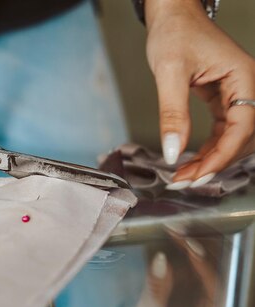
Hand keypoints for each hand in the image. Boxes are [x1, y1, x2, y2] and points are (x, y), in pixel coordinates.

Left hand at [145, 0, 254, 188]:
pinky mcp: (222, 99)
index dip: (222, 155)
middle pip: (241, 137)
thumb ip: (172, 113)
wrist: (172, 16)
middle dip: (215, 162)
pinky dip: (207, 148)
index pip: (243, 125)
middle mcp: (246, 88)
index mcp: (244, 78)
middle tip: (184, 181)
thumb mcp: (169, 72)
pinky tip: (189, 162)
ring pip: (232, 137)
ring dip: (210, 159)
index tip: (198, 174)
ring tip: (183, 177)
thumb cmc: (174, 33)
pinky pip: (222, 131)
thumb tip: (172, 151)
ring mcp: (236, 94)